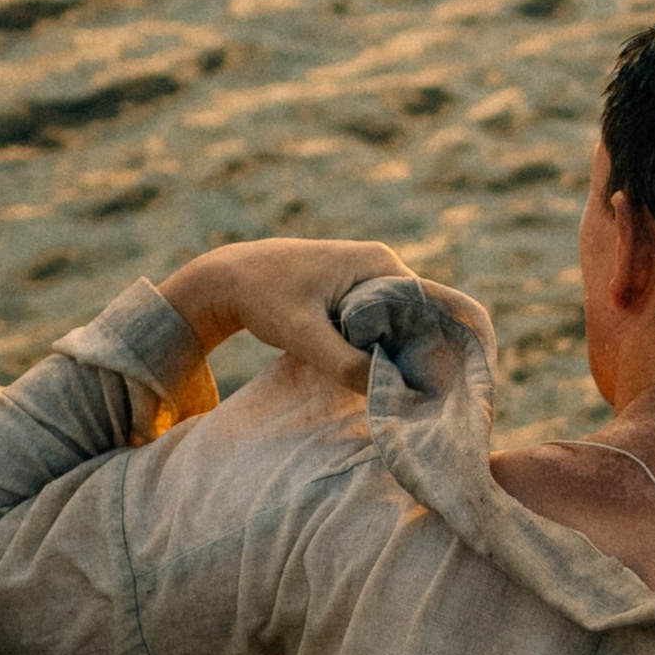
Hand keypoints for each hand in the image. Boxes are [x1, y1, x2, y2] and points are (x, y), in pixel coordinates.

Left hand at [158, 237, 404, 391]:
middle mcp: (379, 263)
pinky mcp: (351, 290)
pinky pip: (375, 321)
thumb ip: (345, 364)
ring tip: (392, 385)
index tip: (428, 381)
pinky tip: (369, 371)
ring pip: (393, 322)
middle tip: (411, 391)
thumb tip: (386, 392)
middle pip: (413, 315)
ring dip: (390, 350)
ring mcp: (365, 275)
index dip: (429, 344)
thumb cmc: (263, 298)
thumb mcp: (303, 335)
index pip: (426, 307)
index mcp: (378, 262)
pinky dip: (372, 344)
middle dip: (410, 350)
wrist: (225, 279)